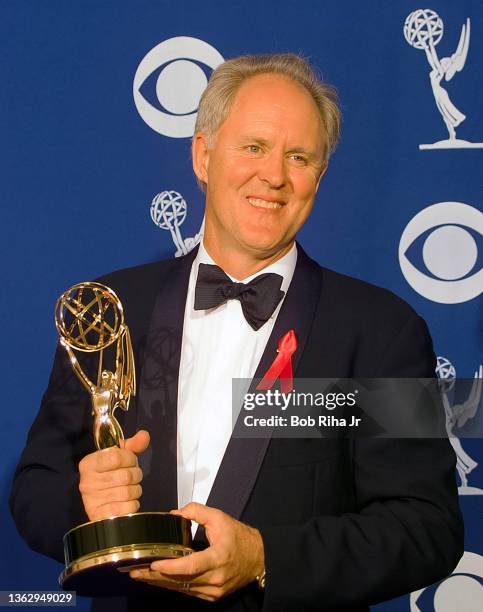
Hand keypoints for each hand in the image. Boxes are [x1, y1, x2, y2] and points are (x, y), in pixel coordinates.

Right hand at [78, 430, 149, 520]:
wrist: (101, 502)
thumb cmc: (111, 474)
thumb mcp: (119, 456)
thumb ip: (132, 445)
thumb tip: (144, 435)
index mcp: (89, 463)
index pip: (116, 457)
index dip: (130, 458)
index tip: (130, 461)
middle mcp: (87, 482)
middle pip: (125, 476)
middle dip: (136, 475)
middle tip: (133, 476)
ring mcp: (92, 501)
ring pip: (128, 492)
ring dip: (135, 490)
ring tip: (130, 488)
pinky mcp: (100, 517)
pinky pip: (127, 509)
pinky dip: (133, 504)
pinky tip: (126, 501)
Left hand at [130, 502, 264, 601]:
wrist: (259, 558)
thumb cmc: (240, 538)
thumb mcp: (220, 517)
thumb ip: (197, 511)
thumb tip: (174, 513)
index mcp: (218, 557)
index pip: (191, 566)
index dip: (170, 567)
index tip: (154, 564)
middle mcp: (215, 578)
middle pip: (180, 580)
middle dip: (155, 577)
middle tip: (135, 571)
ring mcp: (213, 590)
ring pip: (181, 588)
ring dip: (159, 583)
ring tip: (140, 575)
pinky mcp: (211, 596)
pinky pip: (187, 591)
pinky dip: (171, 586)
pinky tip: (158, 580)